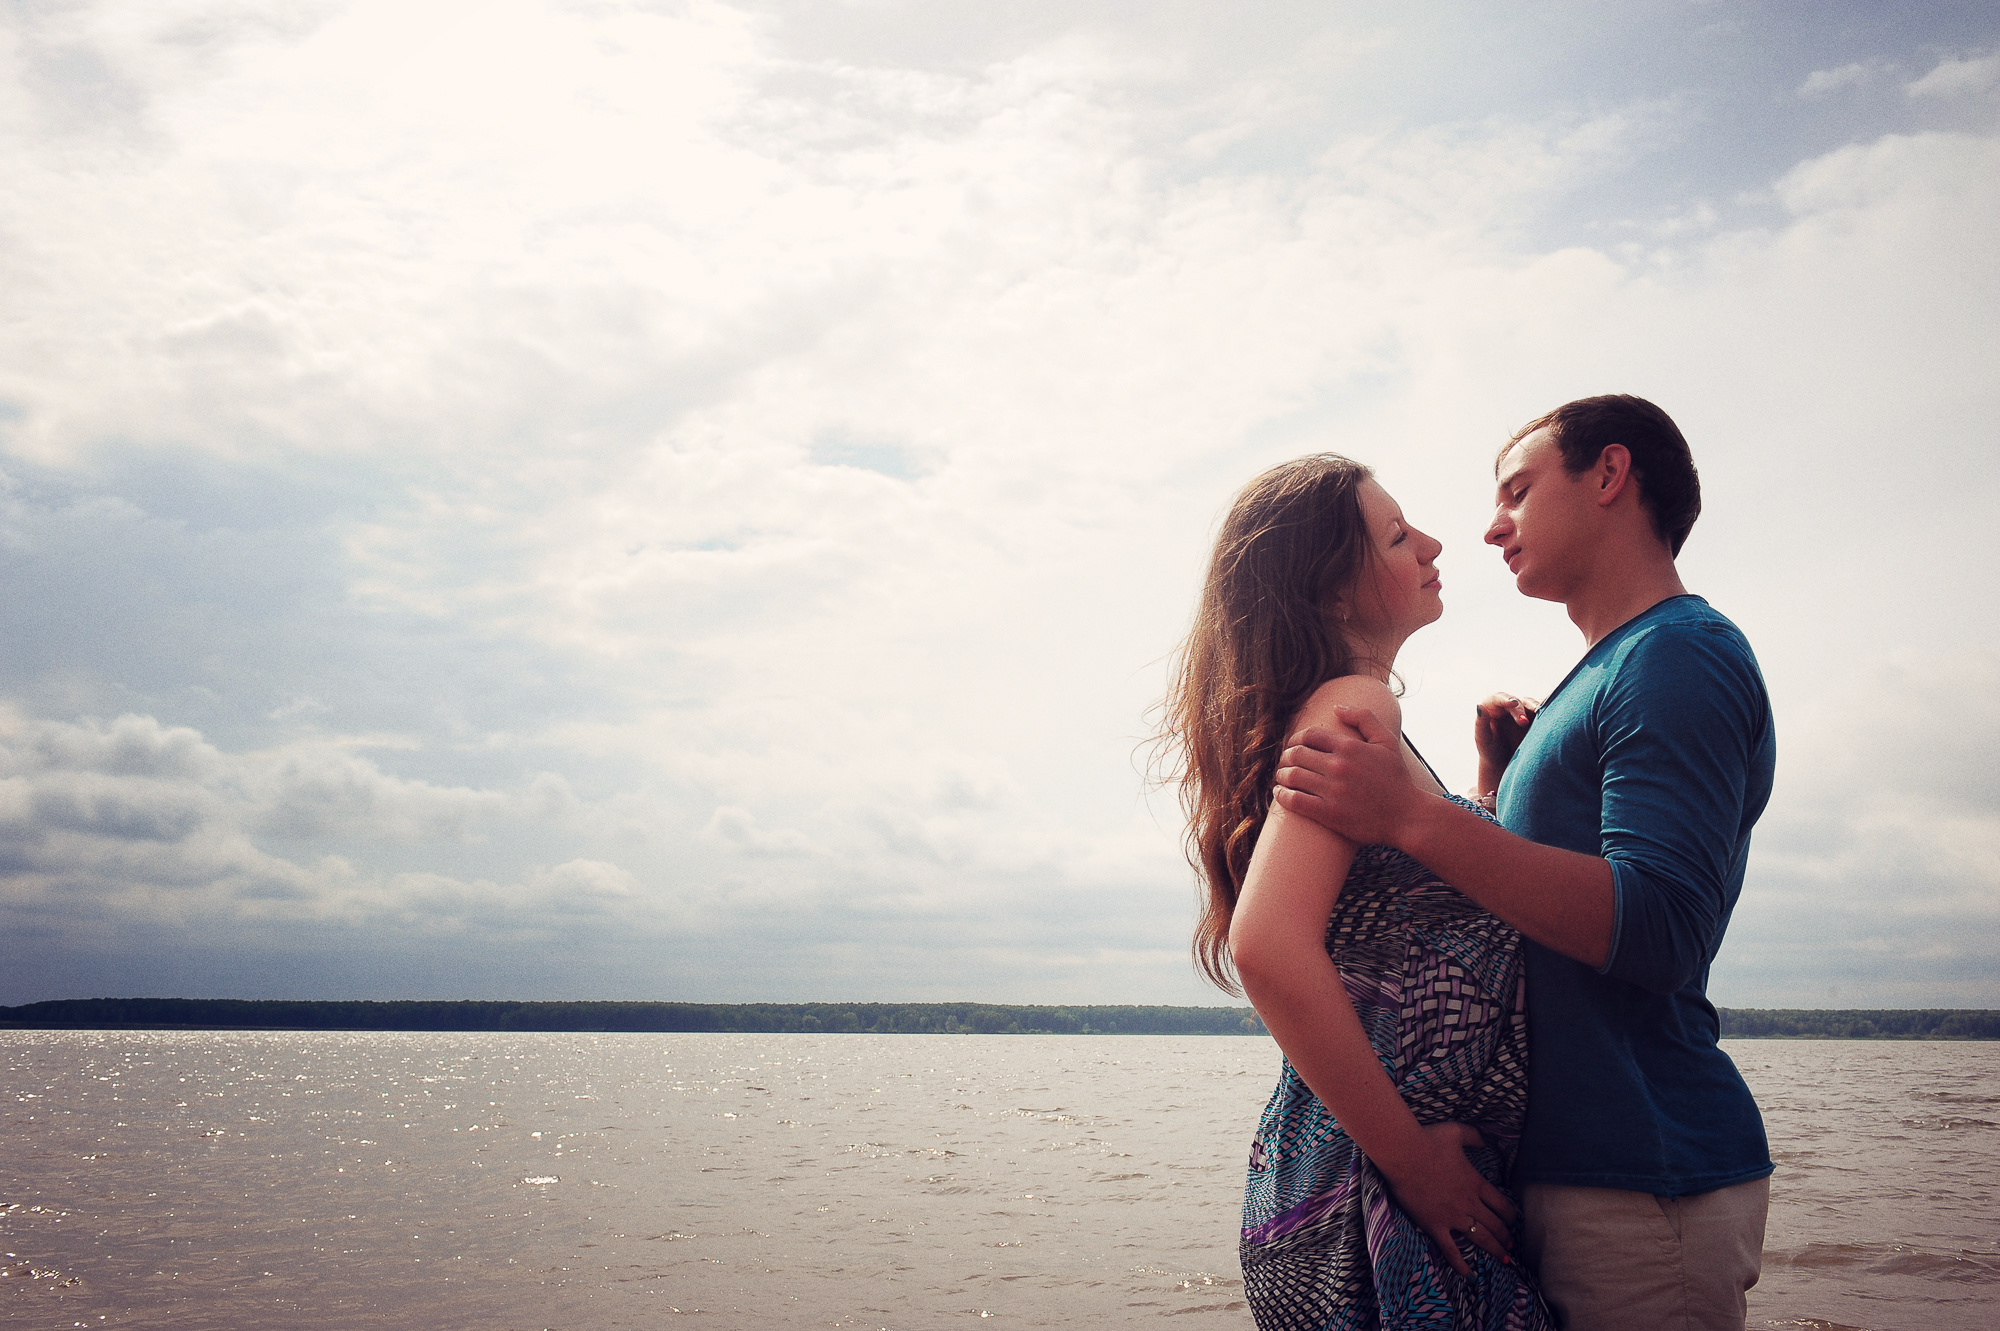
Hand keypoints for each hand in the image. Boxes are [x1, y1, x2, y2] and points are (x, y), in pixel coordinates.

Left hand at [1271, 705, 1418, 846]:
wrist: (1407, 816)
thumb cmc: (1396, 779)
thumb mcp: (1386, 742)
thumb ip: (1364, 718)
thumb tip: (1336, 707)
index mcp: (1350, 747)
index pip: (1309, 735)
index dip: (1295, 739)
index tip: (1293, 747)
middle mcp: (1339, 766)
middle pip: (1296, 754)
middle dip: (1285, 757)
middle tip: (1285, 763)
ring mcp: (1333, 791)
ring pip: (1292, 776)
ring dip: (1281, 775)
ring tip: (1281, 778)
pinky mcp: (1329, 814)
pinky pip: (1295, 800)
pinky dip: (1282, 795)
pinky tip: (1280, 793)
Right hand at [1376, 1122, 1516, 1275]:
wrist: (1403, 1152)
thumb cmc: (1428, 1139)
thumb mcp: (1456, 1132)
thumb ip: (1474, 1136)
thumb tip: (1485, 1139)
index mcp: (1475, 1183)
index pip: (1502, 1205)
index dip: (1510, 1215)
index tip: (1513, 1222)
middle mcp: (1469, 1203)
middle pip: (1495, 1225)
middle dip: (1505, 1236)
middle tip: (1511, 1244)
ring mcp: (1452, 1216)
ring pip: (1480, 1238)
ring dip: (1494, 1249)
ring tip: (1503, 1258)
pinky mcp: (1434, 1225)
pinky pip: (1450, 1250)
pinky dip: (1461, 1264)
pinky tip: (1470, 1275)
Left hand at [1472, 692, 1538, 796]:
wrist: (1506, 764)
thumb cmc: (1490, 752)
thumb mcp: (1483, 741)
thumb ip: (1481, 724)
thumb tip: (1479, 706)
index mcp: (1492, 707)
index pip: (1497, 698)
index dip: (1506, 699)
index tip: (1514, 703)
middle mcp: (1508, 706)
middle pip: (1517, 701)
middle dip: (1522, 709)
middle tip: (1524, 722)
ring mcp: (1523, 710)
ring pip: (1531, 704)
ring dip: (1537, 708)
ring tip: (1542, 715)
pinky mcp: (1535, 717)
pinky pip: (1542, 712)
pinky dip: (1548, 712)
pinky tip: (1553, 717)